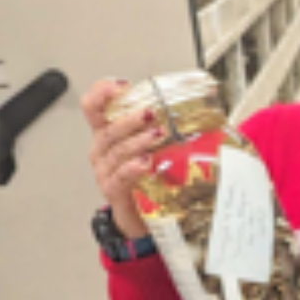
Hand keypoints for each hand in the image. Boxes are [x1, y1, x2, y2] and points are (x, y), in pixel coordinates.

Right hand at [80, 78, 161, 238]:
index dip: (102, 91)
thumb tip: (205, 97)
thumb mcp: (154, 144)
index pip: (93, 106)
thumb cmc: (147, 175)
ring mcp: (105, 171)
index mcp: (108, 132)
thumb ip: (166, 121)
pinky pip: (119, 176)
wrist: (140, 214)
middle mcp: (102, 149)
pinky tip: (145, 162)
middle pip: (108, 128)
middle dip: (130, 118)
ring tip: (157, 135)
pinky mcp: (112, 191)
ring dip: (138, 140)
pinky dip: (132, 168)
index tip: (122, 86)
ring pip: (117, 151)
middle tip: (151, 113)